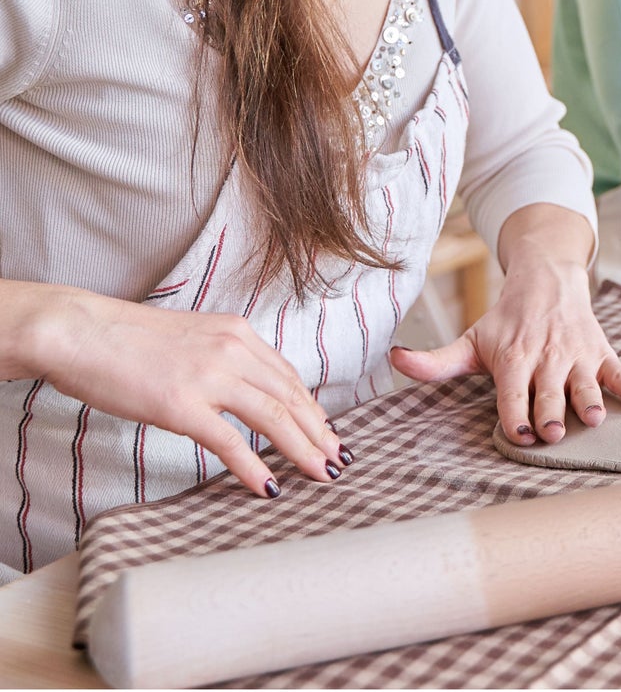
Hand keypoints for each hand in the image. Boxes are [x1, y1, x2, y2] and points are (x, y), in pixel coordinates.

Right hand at [32, 286, 345, 498]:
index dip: (313, 408)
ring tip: (322, 475)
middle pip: (291, 396)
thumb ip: (223, 360)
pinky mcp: (181, 404)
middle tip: (339, 460)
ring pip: (273, 416)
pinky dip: (254, 466)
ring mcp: (209, 376)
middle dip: (320, 433)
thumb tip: (242, 390)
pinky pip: (229, 440)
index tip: (328, 432)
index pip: (288, 376)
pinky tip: (270, 487)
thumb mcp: (192, 339)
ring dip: (303, 449)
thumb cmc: (127, 341)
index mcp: (237, 333)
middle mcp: (233, 349)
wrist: (82, 331)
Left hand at [391, 247, 620, 447]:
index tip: (518, 433)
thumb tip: (394, 360)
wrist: (547, 276)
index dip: (515, 413)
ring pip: (585, 382)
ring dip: (591, 399)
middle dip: (553, 412)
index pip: (513, 392)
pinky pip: (619, 371)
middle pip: (550, 391)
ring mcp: (577, 355)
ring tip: (596, 416)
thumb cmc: (506, 320)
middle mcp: (547, 357)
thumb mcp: (471, 339)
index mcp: (514, 358)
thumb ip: (435, 361)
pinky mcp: (600, 351)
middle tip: (555, 432)